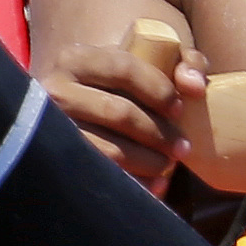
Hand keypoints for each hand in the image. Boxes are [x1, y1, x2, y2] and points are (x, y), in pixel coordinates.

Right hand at [43, 31, 203, 190]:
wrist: (73, 110)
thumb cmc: (120, 85)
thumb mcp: (148, 60)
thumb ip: (185, 62)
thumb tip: (195, 86)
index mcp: (76, 58)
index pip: (123, 69)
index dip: (158, 90)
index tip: (179, 109)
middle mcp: (55, 89)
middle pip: (118, 112)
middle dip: (158, 133)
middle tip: (182, 148)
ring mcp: (50, 127)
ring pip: (108, 149)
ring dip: (147, 161)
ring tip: (168, 165)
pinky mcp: (55, 160)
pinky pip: (99, 175)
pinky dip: (133, 184)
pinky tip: (153, 186)